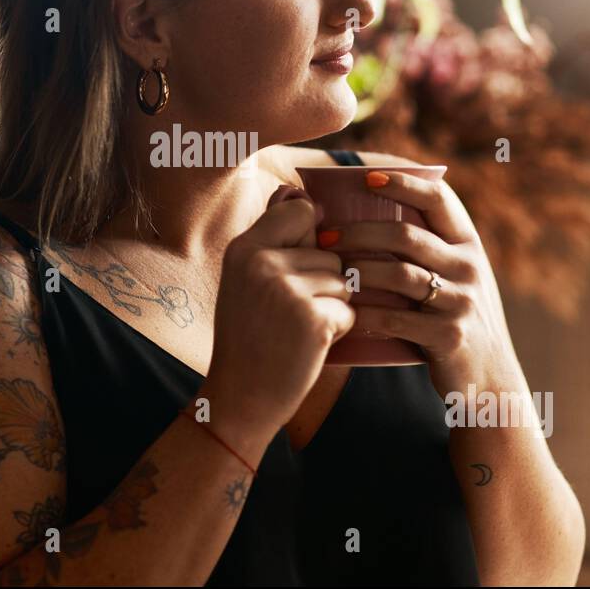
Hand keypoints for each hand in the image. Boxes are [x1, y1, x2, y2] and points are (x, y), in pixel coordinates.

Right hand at [204, 185, 355, 440]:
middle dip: (323, 282)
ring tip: (298, 329)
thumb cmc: (248, 336)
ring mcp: (287, 291)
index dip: (311, 236)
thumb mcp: (244, 279)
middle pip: (329, 251)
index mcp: (243, 247)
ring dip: (332, 306)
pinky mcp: (313, 319)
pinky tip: (309, 345)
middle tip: (289, 313)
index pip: (300, 210)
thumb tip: (296, 192)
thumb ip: (271, 238)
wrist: (241, 396)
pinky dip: (338, 330)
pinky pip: (348, 309)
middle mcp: (262, 263)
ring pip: (343, 279)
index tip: (299, 265)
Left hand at [320, 170, 515, 390]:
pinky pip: (398, 318)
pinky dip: (366, 312)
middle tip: (324, 237)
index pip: (439, 200)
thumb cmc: (455, 316)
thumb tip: (370, 209)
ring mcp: (461, 302)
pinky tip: (343, 310)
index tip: (367, 177)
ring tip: (328, 271)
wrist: (489, 376)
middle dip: (359, 232)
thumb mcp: (455, 275)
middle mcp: (468, 267)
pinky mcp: (449, 336)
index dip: (404, 183)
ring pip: (399, 275)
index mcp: (468, 244)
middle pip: (406, 235)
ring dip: (357, 270)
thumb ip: (427, 247)